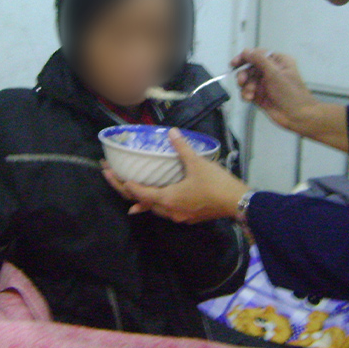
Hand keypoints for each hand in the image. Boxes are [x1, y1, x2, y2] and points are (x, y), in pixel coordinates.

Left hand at [102, 128, 249, 224]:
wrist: (237, 203)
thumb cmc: (215, 183)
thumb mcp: (197, 162)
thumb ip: (181, 147)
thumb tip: (171, 131)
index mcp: (168, 198)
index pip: (139, 192)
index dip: (124, 183)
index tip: (111, 173)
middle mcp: (170, 211)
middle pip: (142, 202)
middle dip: (126, 190)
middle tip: (112, 177)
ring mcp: (179, 216)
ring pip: (154, 209)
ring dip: (140, 199)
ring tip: (128, 189)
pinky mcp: (189, 217)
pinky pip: (166, 211)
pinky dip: (156, 204)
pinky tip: (157, 200)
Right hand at [231, 49, 320, 135]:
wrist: (297, 116)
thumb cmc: (290, 93)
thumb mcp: (275, 73)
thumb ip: (259, 60)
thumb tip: (246, 51)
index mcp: (278, 61)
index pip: (258, 54)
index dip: (245, 58)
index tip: (234, 63)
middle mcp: (271, 71)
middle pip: (250, 68)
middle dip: (244, 75)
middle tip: (242, 81)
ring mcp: (265, 84)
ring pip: (247, 80)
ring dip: (246, 86)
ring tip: (250, 93)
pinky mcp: (260, 96)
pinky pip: (247, 92)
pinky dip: (246, 94)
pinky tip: (249, 98)